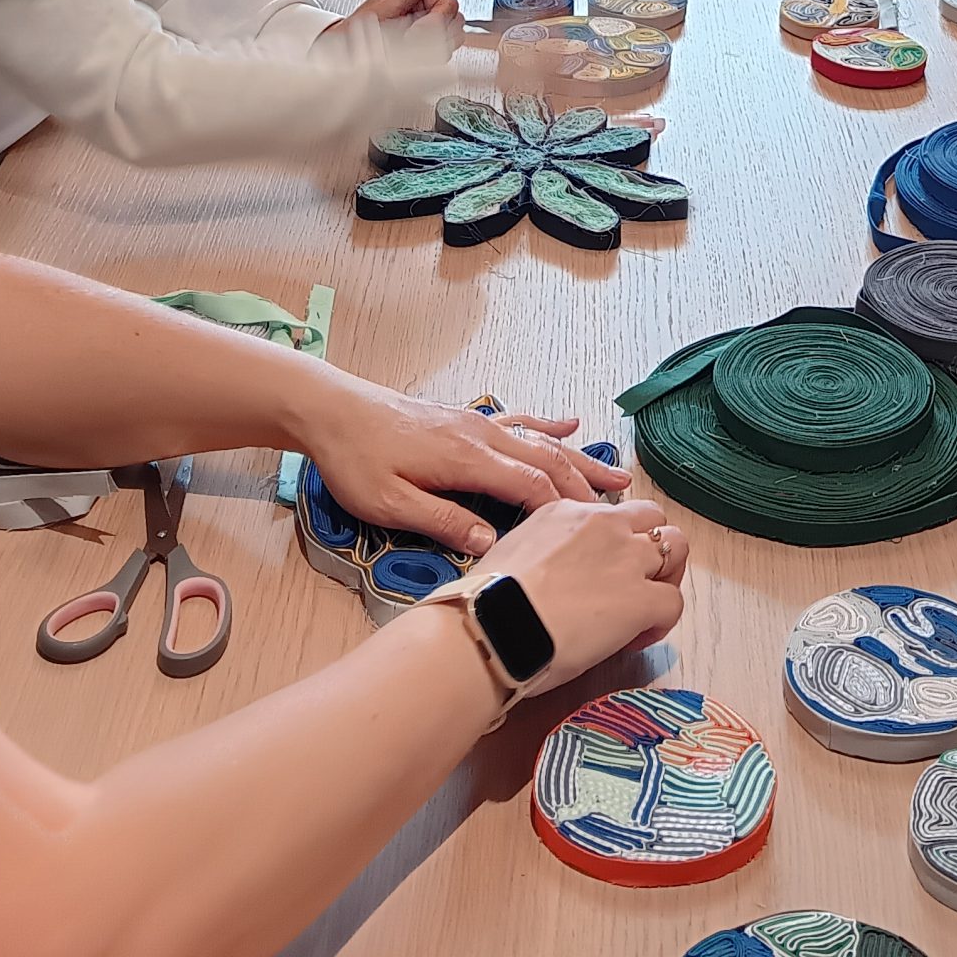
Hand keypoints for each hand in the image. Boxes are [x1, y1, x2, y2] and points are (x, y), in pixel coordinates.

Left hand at [305, 382, 632, 559]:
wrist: (333, 410)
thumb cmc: (356, 461)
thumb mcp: (390, 503)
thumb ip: (442, 521)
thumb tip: (490, 546)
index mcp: (467, 460)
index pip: (531, 486)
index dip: (564, 510)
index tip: (596, 534)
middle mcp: (482, 436)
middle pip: (547, 461)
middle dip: (586, 485)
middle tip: (622, 511)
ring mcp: (477, 423)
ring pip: (540, 441)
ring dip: (579, 458)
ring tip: (616, 472)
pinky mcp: (465, 419)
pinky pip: (518, 421)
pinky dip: (547, 425)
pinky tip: (568, 425)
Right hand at [477, 497, 687, 689]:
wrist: (492, 626)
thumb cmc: (489, 600)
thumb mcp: (513, 550)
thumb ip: (543, 550)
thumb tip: (549, 574)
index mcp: (569, 511)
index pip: (613, 514)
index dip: (615, 543)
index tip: (601, 572)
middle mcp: (604, 524)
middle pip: (655, 519)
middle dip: (653, 547)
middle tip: (637, 582)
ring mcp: (626, 559)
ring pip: (677, 547)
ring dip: (668, 574)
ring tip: (648, 605)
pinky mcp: (640, 599)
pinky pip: (674, 601)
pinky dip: (663, 621)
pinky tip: (638, 637)